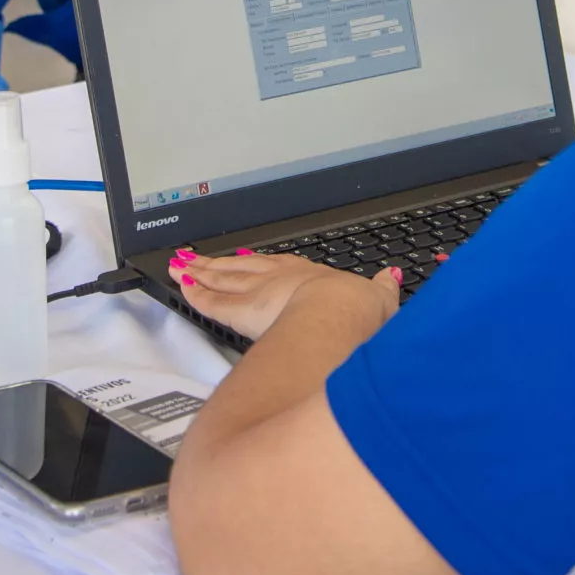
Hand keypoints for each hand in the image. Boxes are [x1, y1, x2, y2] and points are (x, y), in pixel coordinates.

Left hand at [172, 250, 400, 343]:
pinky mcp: (241, 311)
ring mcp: (258, 292)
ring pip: (223, 281)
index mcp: (309, 275)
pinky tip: (185, 289)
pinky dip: (197, 295)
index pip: (276, 267)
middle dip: (220, 265)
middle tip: (198, 259)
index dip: (258, 264)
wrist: (339, 314)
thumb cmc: (356, 310)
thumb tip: (390, 278)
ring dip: (202, 275)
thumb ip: (382, 288)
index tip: (244, 260)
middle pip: (242, 269)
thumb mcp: (379, 297)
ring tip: (184, 269)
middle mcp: (279, 278)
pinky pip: (213, 303)